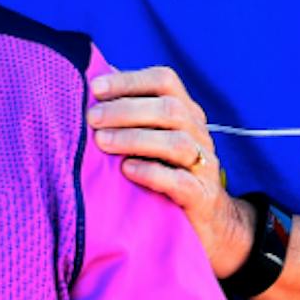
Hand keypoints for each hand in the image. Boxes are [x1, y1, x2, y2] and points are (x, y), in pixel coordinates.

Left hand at [87, 66, 253, 275]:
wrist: (206, 220)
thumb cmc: (166, 170)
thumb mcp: (152, 136)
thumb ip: (130, 110)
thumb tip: (94, 79)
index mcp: (186, 110)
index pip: (164, 80)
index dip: (130, 80)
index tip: (95, 88)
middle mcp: (198, 132)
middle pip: (170, 109)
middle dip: (126, 110)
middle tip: (92, 118)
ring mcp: (204, 164)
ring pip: (178, 142)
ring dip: (135, 139)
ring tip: (102, 143)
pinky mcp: (201, 196)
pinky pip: (181, 181)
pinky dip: (152, 172)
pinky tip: (127, 170)